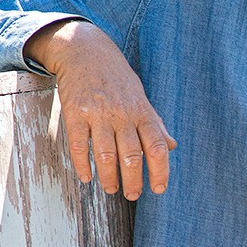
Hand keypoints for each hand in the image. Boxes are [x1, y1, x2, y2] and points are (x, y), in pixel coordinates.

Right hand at [24, 18, 175, 199]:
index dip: (160, 170)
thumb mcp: (141, 98)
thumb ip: (155, 124)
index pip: (157, 146)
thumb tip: (171, 147)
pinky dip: (83, 164)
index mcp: (141, 112)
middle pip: (132, 155)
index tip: (158, 189)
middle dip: (133, 180)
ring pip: (106, 154)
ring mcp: (98, 114)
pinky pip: (78, 144)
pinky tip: (87, 177)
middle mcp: (122, 114)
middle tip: (132, 195)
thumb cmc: (117, 79)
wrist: (85, 51)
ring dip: (109, 177)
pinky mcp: (75, 113)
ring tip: (112, 189)